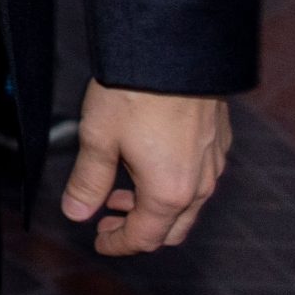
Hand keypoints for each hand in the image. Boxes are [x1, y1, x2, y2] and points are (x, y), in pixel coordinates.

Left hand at [62, 81, 230, 254]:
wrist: (175, 50)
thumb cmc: (135, 92)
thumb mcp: (98, 138)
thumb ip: (88, 181)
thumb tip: (76, 213)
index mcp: (169, 192)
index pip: (144, 238)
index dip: (118, 244)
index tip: (98, 242)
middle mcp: (199, 184)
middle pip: (171, 228)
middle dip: (138, 230)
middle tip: (107, 220)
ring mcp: (213, 163)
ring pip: (187, 204)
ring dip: (154, 206)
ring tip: (121, 191)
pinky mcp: (218, 141)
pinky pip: (198, 177)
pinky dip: (171, 184)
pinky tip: (147, 162)